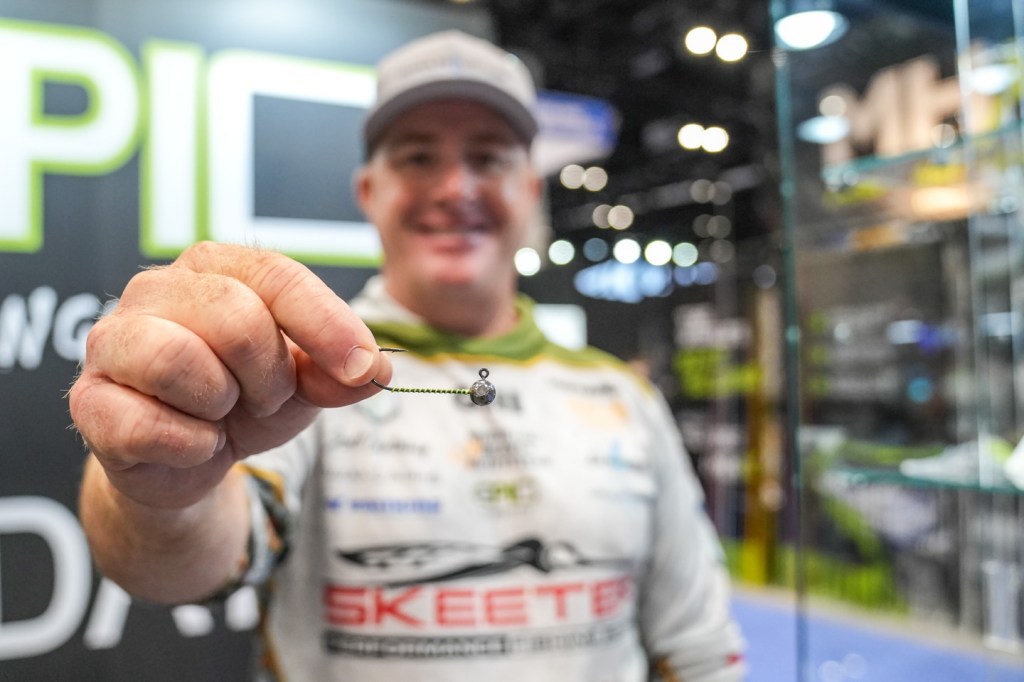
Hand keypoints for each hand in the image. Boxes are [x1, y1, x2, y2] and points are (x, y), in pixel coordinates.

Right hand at [69, 242, 390, 508]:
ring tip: (222, 412)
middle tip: (265, 397)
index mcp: (215, 266)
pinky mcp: (89, 400)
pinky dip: (191, 446)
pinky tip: (193, 443)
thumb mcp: (307, 382)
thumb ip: (341, 372)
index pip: (275, 275)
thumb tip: (375, 370)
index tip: (363, 367)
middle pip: (237, 317)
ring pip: (180, 361)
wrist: (191, 457)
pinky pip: (147, 424)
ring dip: (223, 404)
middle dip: (270, 375)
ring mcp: (113, 341)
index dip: (326, 324)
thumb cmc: (247, 398)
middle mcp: (156, 289)